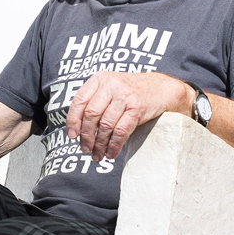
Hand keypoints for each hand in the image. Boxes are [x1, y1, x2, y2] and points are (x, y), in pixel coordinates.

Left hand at [65, 71, 193, 160]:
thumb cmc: (132, 91)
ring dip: (100, 144)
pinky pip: (120, 131)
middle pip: (91, 115)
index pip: (79, 101)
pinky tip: (111, 153)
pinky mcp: (136, 108)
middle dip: (86, 136)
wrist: (161, 88)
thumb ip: (95, 101)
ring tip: (97, 155)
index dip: (73, 120)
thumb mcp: (111, 87)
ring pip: (105, 125)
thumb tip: (78, 128)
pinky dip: (114, 145)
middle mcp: (111, 85)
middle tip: (85, 149)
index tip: (72, 135)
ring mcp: (124, 96)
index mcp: (100, 79)